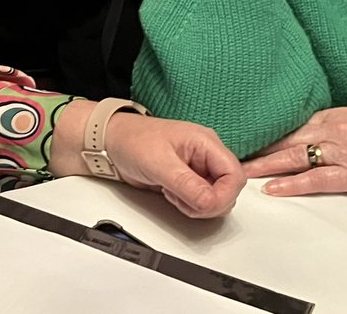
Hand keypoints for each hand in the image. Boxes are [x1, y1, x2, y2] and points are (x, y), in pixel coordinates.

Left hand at [105, 113, 245, 217]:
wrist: (111, 143)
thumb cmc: (132, 140)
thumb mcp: (159, 163)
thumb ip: (186, 184)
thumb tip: (210, 202)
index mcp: (206, 142)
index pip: (234, 175)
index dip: (225, 195)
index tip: (205, 206)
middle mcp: (206, 155)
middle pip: (229, 189)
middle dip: (208, 202)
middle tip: (183, 199)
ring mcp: (198, 169)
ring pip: (215, 198)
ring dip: (196, 204)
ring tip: (173, 192)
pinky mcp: (188, 181)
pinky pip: (200, 200)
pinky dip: (188, 204)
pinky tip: (171, 194)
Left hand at [244, 107, 346, 202]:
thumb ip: (338, 127)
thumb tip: (315, 133)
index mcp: (337, 115)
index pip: (292, 124)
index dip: (267, 133)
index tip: (247, 138)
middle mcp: (335, 129)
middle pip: (287, 138)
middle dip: (258, 147)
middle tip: (232, 154)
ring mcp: (344, 151)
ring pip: (294, 157)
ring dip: (266, 166)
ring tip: (242, 172)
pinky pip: (316, 179)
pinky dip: (292, 184)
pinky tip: (274, 189)